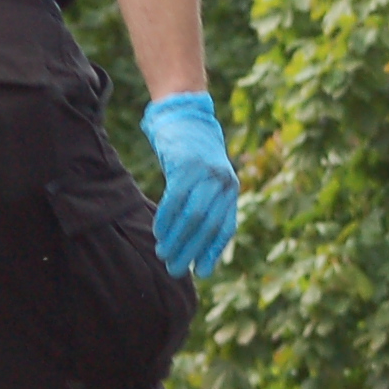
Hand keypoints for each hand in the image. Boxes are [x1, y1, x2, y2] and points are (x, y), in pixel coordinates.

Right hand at [140, 92, 238, 277]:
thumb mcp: (205, 179)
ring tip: (164, 255)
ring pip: (193, 216)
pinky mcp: (187, 165)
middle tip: (176, 270)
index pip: (225, 227)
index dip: (214, 251)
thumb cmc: (191, 153)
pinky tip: (157, 233)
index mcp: (231, 187)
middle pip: (208, 225)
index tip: (203, 272)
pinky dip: (166, 219)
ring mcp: (206, 172)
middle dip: (191, 251)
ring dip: (177, 240)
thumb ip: (205, 204)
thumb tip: (194, 243)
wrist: (185, 115)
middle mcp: (223, 181)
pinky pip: (176, 199)